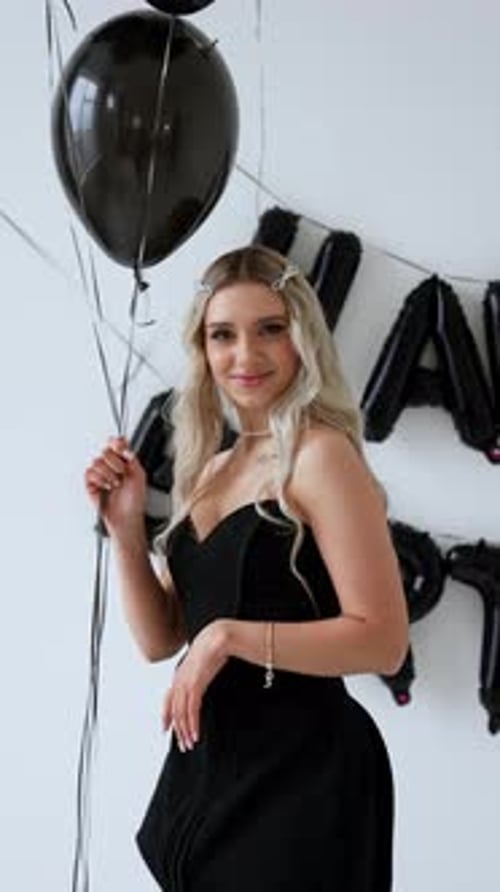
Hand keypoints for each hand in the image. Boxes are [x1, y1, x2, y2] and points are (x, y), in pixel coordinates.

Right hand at [84, 436, 146, 535]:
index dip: (117, 443)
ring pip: (97, 461)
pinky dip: (100, 480)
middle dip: (116, 463)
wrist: (126, 516)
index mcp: (123, 461)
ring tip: (115, 485)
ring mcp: (100, 473)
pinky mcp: (90, 483)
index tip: (121, 448)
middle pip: (105, 450)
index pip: (116, 443)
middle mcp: (111, 465)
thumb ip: (133, 459)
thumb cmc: (134, 500)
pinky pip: (90, 472)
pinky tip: (106, 487)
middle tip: (122, 474)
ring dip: (109, 474)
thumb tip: (126, 448)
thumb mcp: (140, 476)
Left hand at [162, 619, 230, 750]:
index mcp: (178, 676)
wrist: (217, 638)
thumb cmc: (211, 650)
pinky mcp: (195, 684)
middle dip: (178, 730)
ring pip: (181, 713)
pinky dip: (193, 724)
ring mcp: (185, 683)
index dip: (165, 716)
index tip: (164, 729)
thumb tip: (198, 682)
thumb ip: (195, 676)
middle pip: (174, 711)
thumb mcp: (200, 665)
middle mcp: (178, 681)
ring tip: (190, 744)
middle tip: (183, 745)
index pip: (167, 700)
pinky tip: (196, 734)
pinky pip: (191, 710)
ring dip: (185, 731)